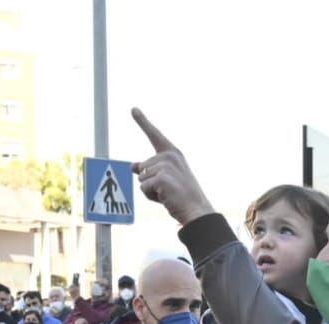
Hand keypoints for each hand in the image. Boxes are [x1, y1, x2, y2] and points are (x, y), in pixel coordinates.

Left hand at [132, 107, 215, 224]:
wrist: (196, 210)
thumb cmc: (182, 197)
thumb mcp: (165, 179)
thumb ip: (149, 170)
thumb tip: (132, 166)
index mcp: (173, 153)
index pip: (154, 135)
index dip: (142, 122)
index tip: (133, 109)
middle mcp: (169, 156)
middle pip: (142, 167)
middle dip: (150, 182)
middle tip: (169, 190)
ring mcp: (165, 165)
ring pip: (141, 178)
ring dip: (151, 190)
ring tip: (168, 194)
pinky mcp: (160, 177)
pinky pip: (143, 187)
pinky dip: (151, 196)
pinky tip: (166, 197)